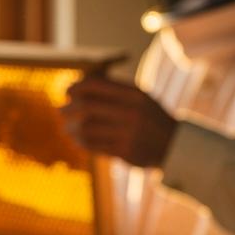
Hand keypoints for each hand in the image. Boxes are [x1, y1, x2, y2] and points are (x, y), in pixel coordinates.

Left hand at [61, 76, 177, 167]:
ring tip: (66, 128)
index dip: (77, 88)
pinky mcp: (125, 151)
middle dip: (69, 109)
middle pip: (88, 108)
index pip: (96, 86)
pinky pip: (95, 146)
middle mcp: (131, 113)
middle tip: (60, 111)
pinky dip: (82, 142)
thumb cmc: (151, 116)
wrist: (174, 144)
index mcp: (134, 95)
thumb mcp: (140, 97)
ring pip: (88, 129)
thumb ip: (116, 89)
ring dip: (72, 128)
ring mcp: (128, 133)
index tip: (67, 91)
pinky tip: (77, 140)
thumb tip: (83, 82)